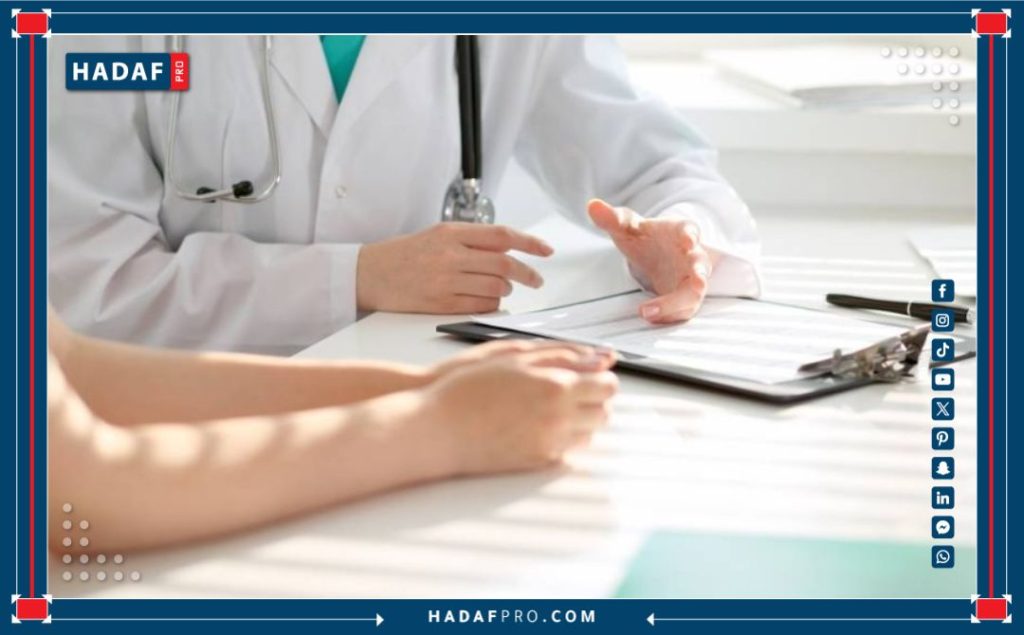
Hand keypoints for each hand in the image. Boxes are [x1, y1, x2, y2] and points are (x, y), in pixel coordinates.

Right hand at [357, 223, 552, 313]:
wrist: (368, 274)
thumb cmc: (403, 255)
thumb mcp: (437, 235)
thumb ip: (471, 240)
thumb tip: (510, 248)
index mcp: (451, 232)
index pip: (501, 235)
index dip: (530, 243)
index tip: (546, 250)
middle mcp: (450, 254)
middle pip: (504, 264)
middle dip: (527, 274)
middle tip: (536, 280)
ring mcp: (445, 280)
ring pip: (495, 287)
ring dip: (506, 290)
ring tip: (502, 289)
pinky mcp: (440, 303)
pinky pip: (479, 305)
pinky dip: (491, 304)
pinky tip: (487, 300)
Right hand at [423, 344, 617, 475]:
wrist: (438, 429)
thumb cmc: (468, 388)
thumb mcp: (515, 358)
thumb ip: (564, 355)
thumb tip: (602, 358)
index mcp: (556, 386)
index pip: (607, 385)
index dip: (601, 379)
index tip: (590, 375)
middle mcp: (559, 417)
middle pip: (604, 412)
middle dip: (594, 400)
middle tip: (571, 390)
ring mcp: (550, 443)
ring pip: (589, 434)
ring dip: (581, 420)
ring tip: (551, 408)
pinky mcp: (538, 462)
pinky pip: (568, 451)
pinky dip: (563, 438)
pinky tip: (538, 426)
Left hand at [588, 198, 717, 323]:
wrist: (655, 253)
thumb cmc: (646, 237)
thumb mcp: (627, 227)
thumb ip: (613, 218)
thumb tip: (592, 206)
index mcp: (680, 232)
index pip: (689, 230)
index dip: (690, 235)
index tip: (689, 240)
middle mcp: (691, 256)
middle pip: (700, 266)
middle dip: (698, 275)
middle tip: (697, 282)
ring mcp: (691, 279)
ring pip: (693, 294)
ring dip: (675, 304)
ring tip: (650, 311)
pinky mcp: (685, 298)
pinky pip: (682, 310)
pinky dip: (668, 315)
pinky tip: (649, 317)